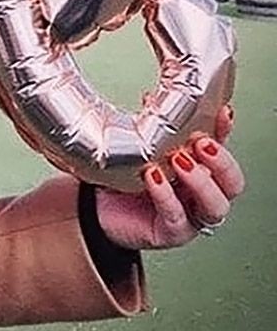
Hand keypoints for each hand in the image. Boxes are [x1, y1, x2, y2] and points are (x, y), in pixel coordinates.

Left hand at [94, 105, 243, 250]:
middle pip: (232, 183)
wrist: (99, 206)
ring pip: (215, 206)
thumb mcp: (140, 147)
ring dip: (201, 182)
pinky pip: (177, 218)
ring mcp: (190, 215)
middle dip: (221, 162)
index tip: (221, 113)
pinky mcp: (171, 232)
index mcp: (199, 169)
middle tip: (201, 143)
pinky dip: (166, 196)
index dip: (225, 132)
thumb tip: (151, 98)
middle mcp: (201, 194)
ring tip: (179, 160)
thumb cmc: (125, 177)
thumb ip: (151, 126)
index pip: (222, 150)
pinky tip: (154, 178)